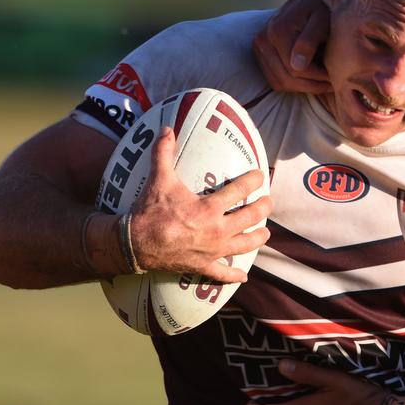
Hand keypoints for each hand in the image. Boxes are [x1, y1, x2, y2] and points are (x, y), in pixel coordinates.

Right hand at [130, 127, 271, 282]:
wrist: (135, 244)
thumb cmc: (150, 211)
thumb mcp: (159, 179)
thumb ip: (164, 153)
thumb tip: (166, 128)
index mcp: (209, 208)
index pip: (239, 191)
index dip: (253, 181)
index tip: (261, 176)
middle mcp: (217, 230)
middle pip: (250, 218)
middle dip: (263, 208)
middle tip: (270, 202)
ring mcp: (212, 251)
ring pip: (245, 246)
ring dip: (258, 238)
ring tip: (266, 233)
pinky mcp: (203, 267)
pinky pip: (222, 275)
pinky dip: (234, 276)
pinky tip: (243, 276)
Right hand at [252, 0, 332, 94]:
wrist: (309, 0)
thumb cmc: (321, 9)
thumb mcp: (322, 20)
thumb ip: (310, 40)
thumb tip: (297, 65)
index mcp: (278, 31)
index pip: (296, 69)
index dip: (317, 77)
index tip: (334, 76)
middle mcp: (263, 40)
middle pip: (287, 79)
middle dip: (312, 84)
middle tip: (331, 82)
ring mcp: (259, 48)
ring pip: (281, 83)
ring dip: (303, 87)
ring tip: (323, 81)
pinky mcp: (260, 55)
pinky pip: (275, 81)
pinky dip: (293, 84)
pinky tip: (310, 78)